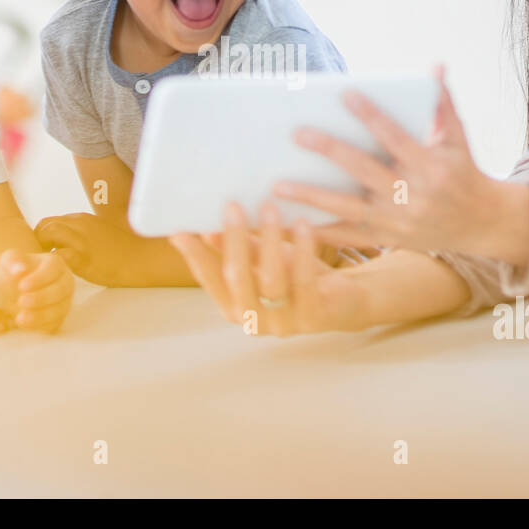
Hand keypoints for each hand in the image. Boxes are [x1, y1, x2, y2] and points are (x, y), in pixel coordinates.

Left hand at [0, 249, 74, 331]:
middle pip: (61, 290)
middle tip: (21, 301)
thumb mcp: (7, 262)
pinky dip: (40, 326)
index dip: (39, 278)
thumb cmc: (11, 272)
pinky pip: (54, 324)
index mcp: (55, 264)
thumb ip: (13, 261)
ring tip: (19, 318)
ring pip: (59, 310)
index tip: (21, 286)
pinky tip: (24, 324)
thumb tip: (20, 269)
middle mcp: (65, 281)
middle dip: (42, 298)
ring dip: (40, 316)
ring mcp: (64, 301)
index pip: (53, 269)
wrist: (9, 289)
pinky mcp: (58, 318)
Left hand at [36, 212, 189, 285]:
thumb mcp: (100, 232)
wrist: (141, 258)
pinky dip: (53, 263)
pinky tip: (59, 272)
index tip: (46, 250)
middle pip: (44, 225)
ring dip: (43, 249)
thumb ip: (82, 233)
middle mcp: (79, 224)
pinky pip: (58, 255)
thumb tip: (66, 242)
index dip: (44, 236)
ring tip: (48, 265)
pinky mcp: (83, 256)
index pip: (51, 221)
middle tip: (42, 258)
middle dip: (38, 240)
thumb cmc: (123, 251)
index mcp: (82, 218)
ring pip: (47, 234)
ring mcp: (81, 239)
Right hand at [170, 202, 370, 335]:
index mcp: (235, 307)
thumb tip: (205, 226)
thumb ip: (238, 247)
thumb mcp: (264, 258)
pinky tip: (303, 224)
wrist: (346, 298)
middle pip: (237, 280)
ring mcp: (285, 323)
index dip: (195, 256)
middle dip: (233, 241)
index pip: (209, 280)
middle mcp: (255, 320)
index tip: (181, 230)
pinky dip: (302, 250)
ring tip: (268, 207)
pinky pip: (305, 281)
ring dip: (268, 240)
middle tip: (232, 206)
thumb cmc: (297, 274)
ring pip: (270, 281)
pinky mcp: (315, 317)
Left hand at [274, 66, 495, 253]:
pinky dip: (318, 232)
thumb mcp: (459, 138)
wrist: (483, 224)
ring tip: (276, 186)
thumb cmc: (463, 172)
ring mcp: (398, 222)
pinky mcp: (387, 240)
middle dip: (330, 151)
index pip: (395, 136)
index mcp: (430, 166)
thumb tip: (435, 66)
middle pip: (364, 170)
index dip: (371, 114)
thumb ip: (443, 104)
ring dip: (310, 198)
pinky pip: (347, 237)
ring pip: (347, 209)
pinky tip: (288, 223)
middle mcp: (413, 195)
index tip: (344, 94)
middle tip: (296, 134)